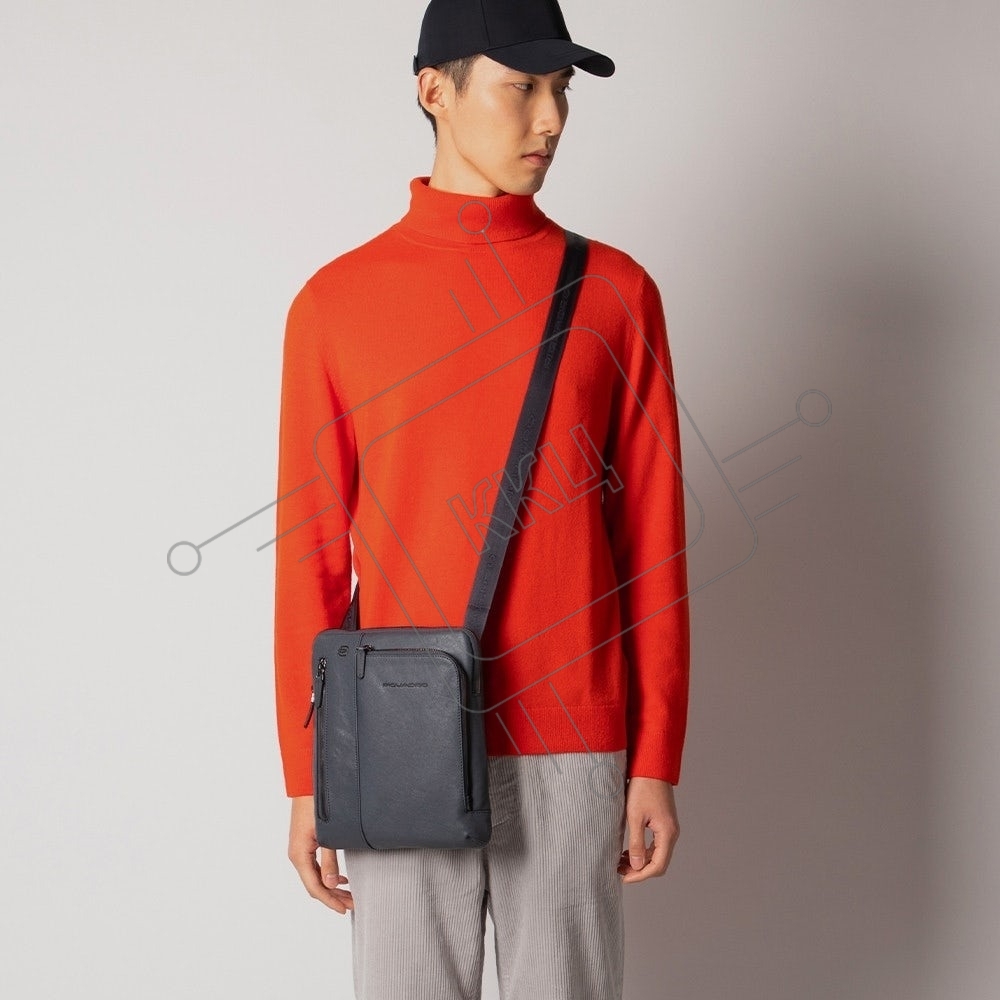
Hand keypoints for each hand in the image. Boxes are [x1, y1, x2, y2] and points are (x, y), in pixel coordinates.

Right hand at [287, 796, 353, 912]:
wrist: (306, 784)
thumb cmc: (315, 805)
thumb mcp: (326, 835)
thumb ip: (329, 860)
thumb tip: (332, 884)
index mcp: (299, 855)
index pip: (315, 887)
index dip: (330, 900)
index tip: (345, 909)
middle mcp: (297, 855)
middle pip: (315, 884)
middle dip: (333, 896)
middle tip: (353, 904)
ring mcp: (300, 849)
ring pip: (315, 876)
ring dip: (332, 887)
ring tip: (349, 894)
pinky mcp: (305, 843)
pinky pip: (315, 866)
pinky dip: (328, 875)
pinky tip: (341, 878)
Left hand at [618, 777, 678, 883]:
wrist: (651, 767)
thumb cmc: (642, 788)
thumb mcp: (635, 816)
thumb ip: (636, 843)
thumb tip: (636, 866)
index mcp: (667, 833)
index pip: (657, 866)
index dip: (640, 875)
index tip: (623, 878)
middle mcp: (671, 833)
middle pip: (658, 863)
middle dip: (639, 870)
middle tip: (619, 870)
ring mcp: (668, 828)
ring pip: (657, 855)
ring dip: (640, 861)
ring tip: (620, 861)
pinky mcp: (663, 823)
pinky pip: (655, 845)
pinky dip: (643, 851)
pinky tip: (628, 850)